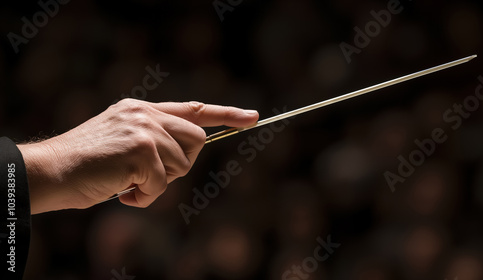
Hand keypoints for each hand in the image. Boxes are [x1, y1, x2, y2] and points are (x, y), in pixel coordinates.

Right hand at [18, 99, 258, 213]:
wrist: (51, 171)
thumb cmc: (87, 165)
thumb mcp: (123, 143)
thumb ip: (154, 142)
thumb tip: (184, 156)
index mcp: (143, 110)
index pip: (194, 109)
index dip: (226, 114)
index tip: (252, 117)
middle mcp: (147, 114)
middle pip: (197, 141)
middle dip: (181, 166)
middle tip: (150, 176)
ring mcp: (144, 129)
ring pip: (182, 164)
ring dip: (159, 184)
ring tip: (128, 184)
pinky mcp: (141, 149)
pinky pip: (162, 184)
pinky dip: (145, 197)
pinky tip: (122, 192)